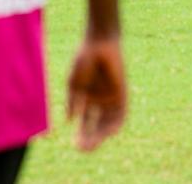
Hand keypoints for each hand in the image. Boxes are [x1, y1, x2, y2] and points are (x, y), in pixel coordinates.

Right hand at [67, 34, 125, 151]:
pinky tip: (109, 132)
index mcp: (87, 100)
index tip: (75, 144)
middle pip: (97, 126)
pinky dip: (116, 123)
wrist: (98, 42)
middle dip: (91, 138)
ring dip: (101, 135)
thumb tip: (69, 120)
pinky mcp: (122, 92)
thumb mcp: (74, 84)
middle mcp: (100, 101)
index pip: (86, 123)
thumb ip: (73, 101)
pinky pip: (121, 113)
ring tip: (92, 144)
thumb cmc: (84, 60)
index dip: (82, 134)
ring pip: (108, 122)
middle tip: (82, 148)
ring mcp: (111, 98)